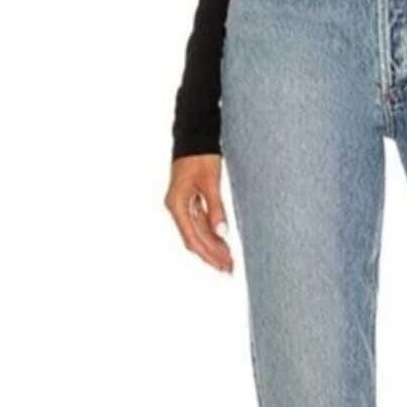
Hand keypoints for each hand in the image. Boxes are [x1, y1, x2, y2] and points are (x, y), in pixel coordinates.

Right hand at [165, 153, 233, 272]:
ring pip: (197, 233)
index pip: (192, 238)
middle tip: (229, 269)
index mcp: (177, 205)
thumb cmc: (200, 156)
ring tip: (228, 261)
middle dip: (211, 255)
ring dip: (212, 247)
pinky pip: (199, 224)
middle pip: (194, 239)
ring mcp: (182, 205)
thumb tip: (222, 233)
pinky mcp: (189, 201)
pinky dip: (211, 234)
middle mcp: (177, 208)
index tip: (223, 265)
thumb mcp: (210, 182)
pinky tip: (222, 243)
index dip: (208, 254)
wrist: (194, 137)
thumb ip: (216, 208)